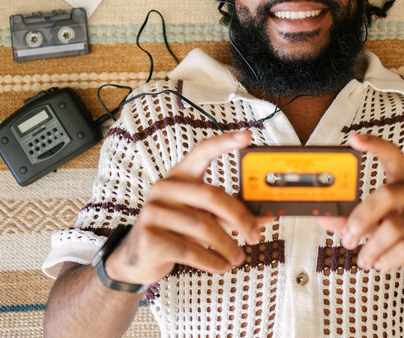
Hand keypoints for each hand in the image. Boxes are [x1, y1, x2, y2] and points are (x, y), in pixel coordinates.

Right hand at [104, 131, 263, 286]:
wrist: (137, 258)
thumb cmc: (176, 232)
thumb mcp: (202, 218)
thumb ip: (230, 214)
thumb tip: (266, 216)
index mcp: (179, 177)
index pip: (202, 152)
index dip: (224, 143)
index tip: (247, 137)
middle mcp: (164, 189)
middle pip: (211, 196)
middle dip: (240, 218)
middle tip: (256, 235)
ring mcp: (154, 212)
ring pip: (204, 227)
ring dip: (228, 246)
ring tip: (239, 257)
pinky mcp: (151, 238)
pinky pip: (191, 250)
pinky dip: (213, 261)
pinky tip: (222, 266)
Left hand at [318, 134, 403, 288]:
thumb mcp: (378, 226)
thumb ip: (353, 220)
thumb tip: (324, 217)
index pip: (393, 155)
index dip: (374, 145)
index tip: (354, 140)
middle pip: (387, 194)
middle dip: (360, 220)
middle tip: (347, 239)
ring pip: (395, 227)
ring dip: (372, 248)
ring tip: (364, 259)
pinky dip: (388, 259)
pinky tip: (381, 264)